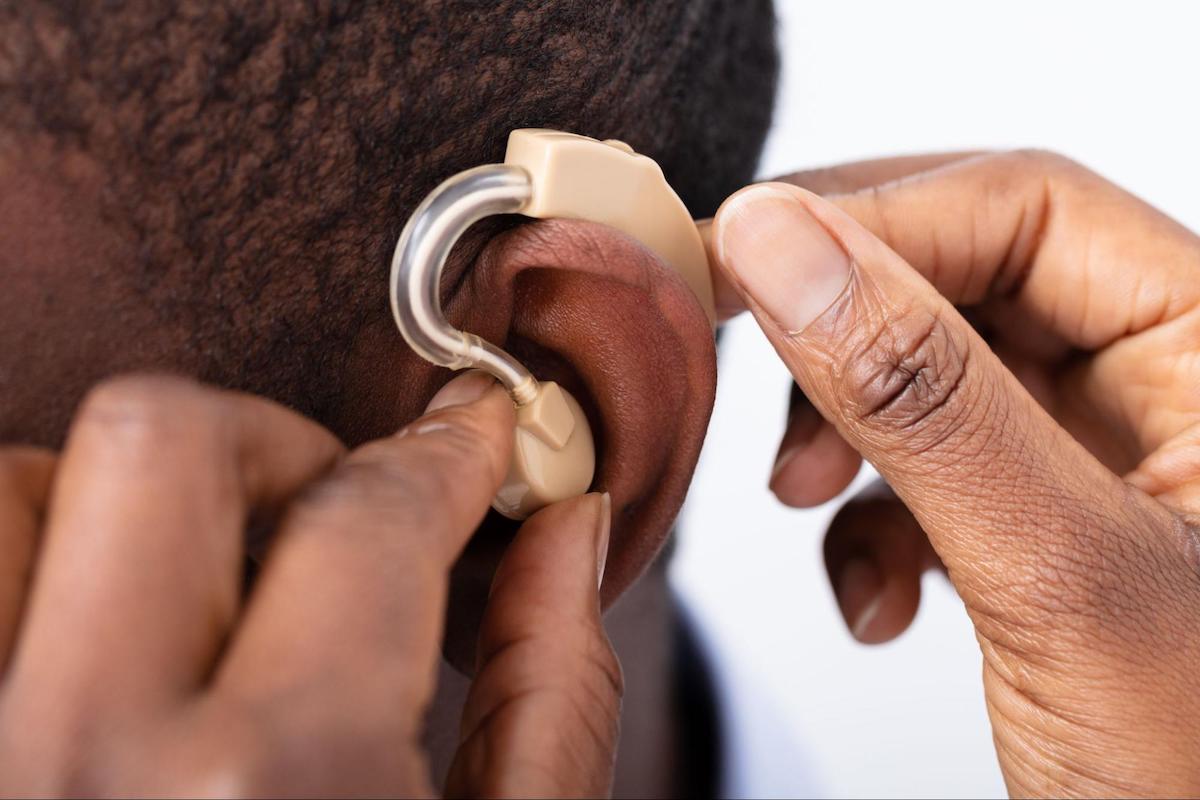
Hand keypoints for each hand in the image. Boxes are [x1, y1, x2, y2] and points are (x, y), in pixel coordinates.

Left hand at [0, 373, 619, 796]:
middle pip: (160, 436)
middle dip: (274, 440)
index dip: (442, 453)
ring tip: (202, 576)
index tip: (467, 435)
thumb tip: (563, 528)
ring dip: (120, 498)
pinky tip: (113, 626)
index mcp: (278, 787)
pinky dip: (39, 555)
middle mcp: (90, 758)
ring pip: (15, 486)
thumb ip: (548, 694)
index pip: (366, 518)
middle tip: (329, 504)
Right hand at [712, 151, 1199, 795]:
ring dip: (841, 432)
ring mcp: (1100, 454)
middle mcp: (1162, 381)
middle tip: (737, 351)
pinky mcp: (1044, 522)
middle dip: (841, 330)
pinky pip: (927, 467)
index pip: (1027, 208)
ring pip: (929, 372)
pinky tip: (874, 598)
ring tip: (798, 499)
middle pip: (965, 276)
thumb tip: (779, 241)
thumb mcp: (1056, 572)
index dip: (872, 220)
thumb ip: (918, 396)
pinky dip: (868, 521)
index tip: (739, 259)